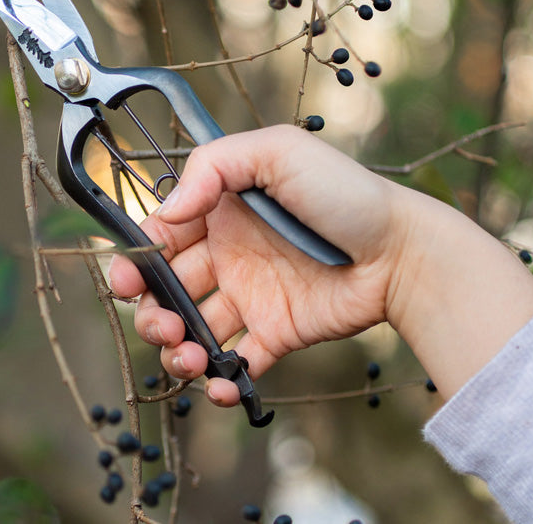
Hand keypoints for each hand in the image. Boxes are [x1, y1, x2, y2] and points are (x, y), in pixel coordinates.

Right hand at [108, 125, 532, 405]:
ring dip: (176, 350)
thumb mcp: (277, 151)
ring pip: (192, 329)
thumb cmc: (345, 192)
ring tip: (189, 357)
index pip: (162, 236)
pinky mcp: (275, 333)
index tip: (129, 279)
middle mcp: (228, 254)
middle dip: (150, 311)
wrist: (403, 250)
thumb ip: (213, 165)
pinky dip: (219, 380)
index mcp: (220, 211)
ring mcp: (250, 296)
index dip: (138, 259)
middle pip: (167, 289)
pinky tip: (221, 382)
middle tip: (161, 325)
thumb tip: (168, 208)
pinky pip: (235, 361)